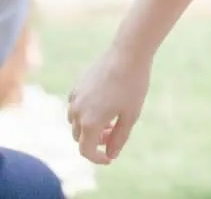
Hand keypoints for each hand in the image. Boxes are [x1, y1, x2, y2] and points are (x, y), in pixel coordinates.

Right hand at [66, 46, 151, 164]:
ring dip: (89, 126)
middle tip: (114, 132)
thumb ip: (119, 138)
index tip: (110, 158)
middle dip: (95, 140)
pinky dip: (86, 112)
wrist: (128, 53)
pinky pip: (76, 107)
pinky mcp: (76, 86)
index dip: (97, 158)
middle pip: (80, 137)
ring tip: (111, 118)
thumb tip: (110, 155)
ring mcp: (74, 98)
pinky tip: (104, 103)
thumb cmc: (133, 85)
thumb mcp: (131, 115)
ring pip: (76, 122)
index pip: (86, 151)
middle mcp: (76, 112)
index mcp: (90, 123)